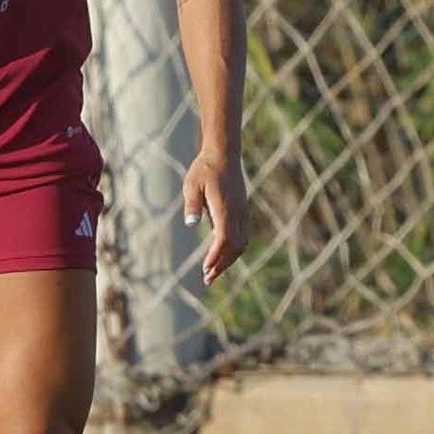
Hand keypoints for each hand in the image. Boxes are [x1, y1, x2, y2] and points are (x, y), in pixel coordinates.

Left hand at [182, 149, 248, 286]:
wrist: (223, 154)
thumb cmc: (204, 169)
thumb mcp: (191, 185)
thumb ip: (192, 204)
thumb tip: (190, 224)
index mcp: (225, 208)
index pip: (224, 239)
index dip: (215, 256)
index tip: (205, 269)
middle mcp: (237, 213)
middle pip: (234, 246)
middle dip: (222, 265)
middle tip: (207, 278)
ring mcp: (242, 212)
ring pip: (241, 243)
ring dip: (228, 259)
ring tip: (213, 271)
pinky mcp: (243, 211)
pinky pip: (242, 236)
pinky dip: (234, 249)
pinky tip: (221, 254)